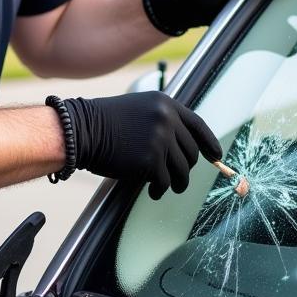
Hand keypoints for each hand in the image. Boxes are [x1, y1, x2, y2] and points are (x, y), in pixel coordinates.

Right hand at [64, 92, 220, 199]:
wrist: (81, 131)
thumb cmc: (104, 123)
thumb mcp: (139, 109)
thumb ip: (162, 121)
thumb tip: (183, 146)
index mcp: (166, 104)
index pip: (198, 125)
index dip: (209, 142)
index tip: (216, 156)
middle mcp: (167, 119)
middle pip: (191, 151)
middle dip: (186, 167)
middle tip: (178, 178)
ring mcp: (160, 139)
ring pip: (181, 169)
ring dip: (176, 182)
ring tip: (165, 187)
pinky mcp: (151, 161)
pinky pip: (165, 181)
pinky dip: (160, 189)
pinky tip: (152, 191)